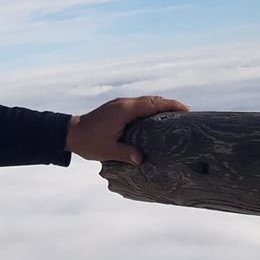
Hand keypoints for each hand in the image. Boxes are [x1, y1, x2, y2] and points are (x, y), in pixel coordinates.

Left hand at [65, 96, 189, 164]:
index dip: (170, 105)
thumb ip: (125, 153)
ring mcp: (120, 105)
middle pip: (152, 100)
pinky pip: (139, 106)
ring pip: (146, 102)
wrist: (72, 133)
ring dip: (161, 107)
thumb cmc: (89, 142)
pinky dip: (151, 110)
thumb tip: (141, 159)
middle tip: (187, 114)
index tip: (186, 110)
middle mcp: (124, 104)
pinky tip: (157, 120)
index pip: (152, 104)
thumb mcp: (107, 150)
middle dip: (170, 105)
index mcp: (124, 110)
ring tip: (176, 117)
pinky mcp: (118, 109)